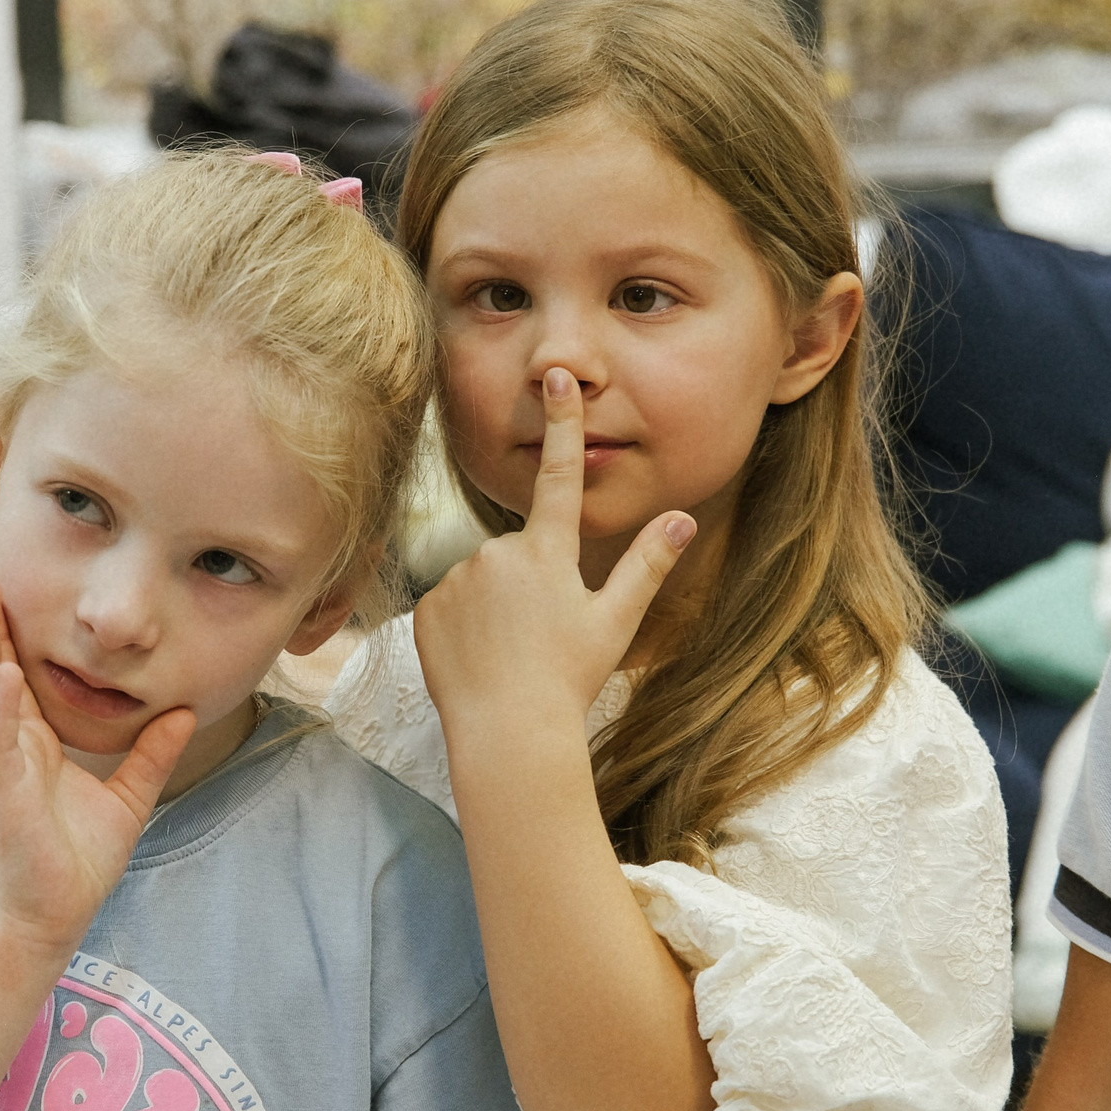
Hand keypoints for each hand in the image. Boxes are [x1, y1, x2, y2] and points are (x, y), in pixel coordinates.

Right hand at [0, 577, 194, 954]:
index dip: (10, 634)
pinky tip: (2, 677)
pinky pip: (0, 747)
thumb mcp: (129, 798)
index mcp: (36, 744)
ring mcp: (6, 770)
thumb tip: (184, 713)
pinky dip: (0, 710)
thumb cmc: (80, 860)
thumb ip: (152, 755)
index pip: (17, 676)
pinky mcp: (7, 797)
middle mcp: (13, 749)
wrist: (58, 915)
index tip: (11, 590)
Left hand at [413, 366, 695, 729]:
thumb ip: (647, 565)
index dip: (563, 423)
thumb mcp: (615, 622)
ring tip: (509, 653)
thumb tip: (683, 519)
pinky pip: (450, 604)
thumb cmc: (569, 682)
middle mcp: (498, 553)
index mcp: (548, 553)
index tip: (558, 376)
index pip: (560, 475)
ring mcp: (457, 579)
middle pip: (521, 551)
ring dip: (497, 605)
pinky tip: (479, 658)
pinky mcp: (427, 608)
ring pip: (484, 578)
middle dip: (531, 581)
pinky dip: (464, 625)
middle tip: (541, 636)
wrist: (507, 734)